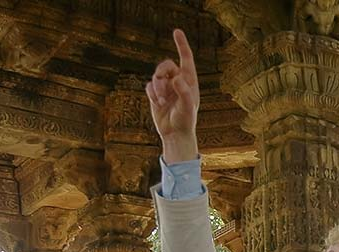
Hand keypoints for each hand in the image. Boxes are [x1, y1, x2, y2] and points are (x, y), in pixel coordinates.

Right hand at [146, 29, 199, 162]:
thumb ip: (183, 92)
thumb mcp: (187, 107)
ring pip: (155, 77)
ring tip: (161, 102)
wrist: (175, 134)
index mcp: (189, 81)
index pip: (186, 58)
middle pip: (165, 65)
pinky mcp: (156, 94)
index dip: (181, 44)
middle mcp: (177, 81)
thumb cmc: (186, 121)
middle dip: (161, 74)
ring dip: (156, 88)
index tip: (176, 31)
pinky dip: (152, 94)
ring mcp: (166, 87)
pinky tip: (158, 104)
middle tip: (162, 88)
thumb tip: (176, 79)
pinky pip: (149, 86)